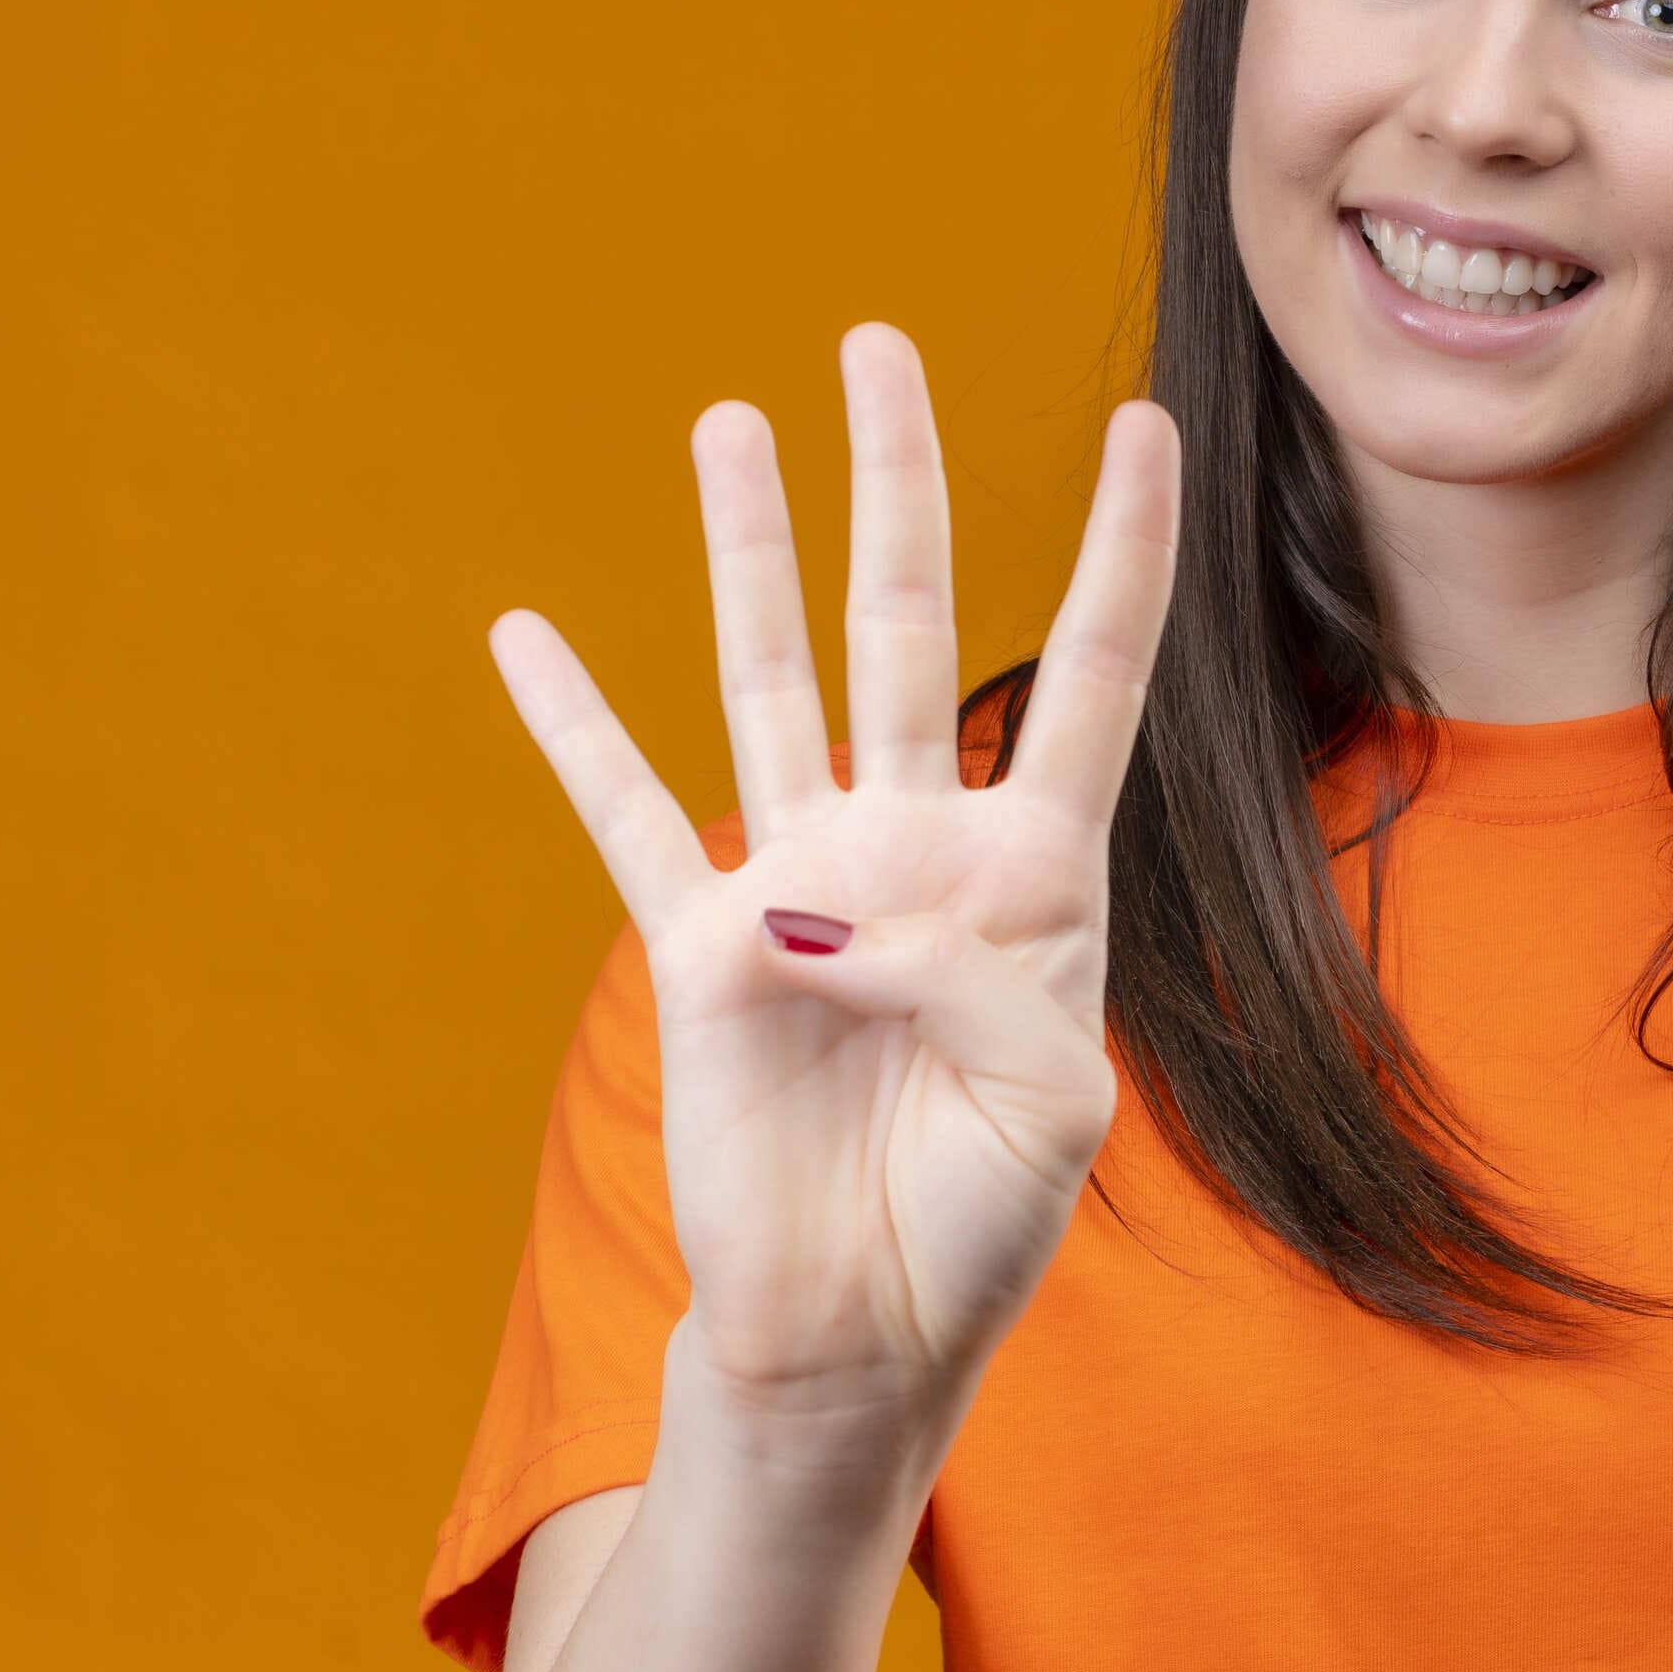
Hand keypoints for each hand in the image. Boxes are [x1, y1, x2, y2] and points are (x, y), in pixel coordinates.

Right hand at [484, 323, 1181, 1417]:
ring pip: (772, 673)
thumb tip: (820, 913)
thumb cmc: (982, 1220)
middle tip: (876, 345)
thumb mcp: (1049, 1104)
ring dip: (749, 548)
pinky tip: (526, 632)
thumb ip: (970, 984)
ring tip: (731, 420)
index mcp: (1037, 875)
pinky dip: (575, 723)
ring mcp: (800, 880)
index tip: (1146, 426)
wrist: (866, 1326)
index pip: (1085, 677)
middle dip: (899, 482)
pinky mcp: (699, 944)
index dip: (1121, 554)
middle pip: (910, 621)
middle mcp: (913, 844)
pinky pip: (628, 809)